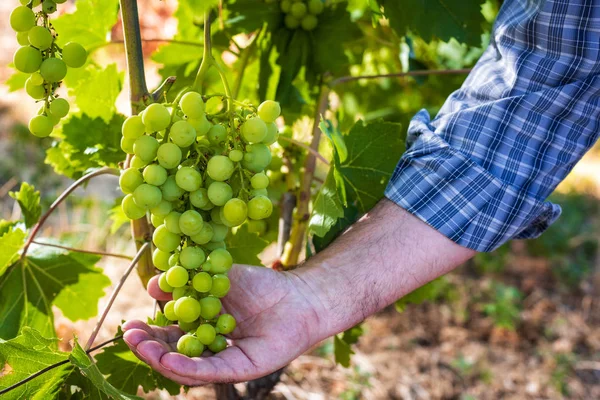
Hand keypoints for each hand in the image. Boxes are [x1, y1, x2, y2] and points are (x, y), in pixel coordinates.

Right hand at [123, 264, 326, 384]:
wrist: (299, 294)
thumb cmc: (262, 286)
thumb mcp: (218, 278)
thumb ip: (187, 282)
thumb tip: (152, 284)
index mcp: (204, 329)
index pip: (171, 336)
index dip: (149, 333)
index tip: (129, 324)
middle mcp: (212, 349)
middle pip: (174, 355)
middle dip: (149, 348)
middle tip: (128, 336)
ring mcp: (226, 361)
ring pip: (188, 368)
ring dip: (161, 359)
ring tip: (141, 346)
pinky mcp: (242, 369)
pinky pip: (212, 371)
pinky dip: (188, 367)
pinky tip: (169, 358)